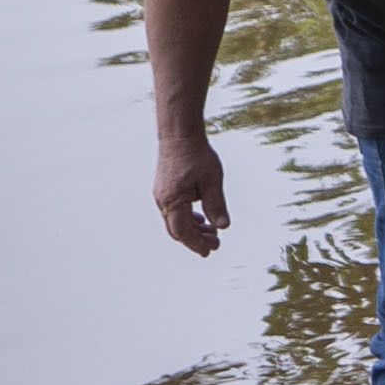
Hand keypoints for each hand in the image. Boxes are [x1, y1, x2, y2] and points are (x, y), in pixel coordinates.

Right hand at [153, 128, 228, 257]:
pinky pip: (174, 211)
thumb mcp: (212, 181)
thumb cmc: (196, 155)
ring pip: (175, 221)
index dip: (196, 243)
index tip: (210, 250)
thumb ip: (216, 205)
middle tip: (215, 244)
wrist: (179, 134)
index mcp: (172, 201)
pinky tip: (201, 219)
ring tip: (212, 232)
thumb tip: (223, 227)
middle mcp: (163, 201)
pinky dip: (187, 218)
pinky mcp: (165, 189)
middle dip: (195, 239)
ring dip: (193, 229)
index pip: (183, 232)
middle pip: (177, 230)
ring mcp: (162, 195)